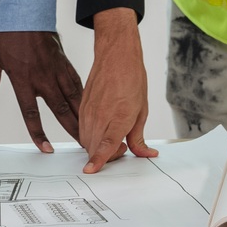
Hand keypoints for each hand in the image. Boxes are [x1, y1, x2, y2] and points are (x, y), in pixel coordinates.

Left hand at [0, 31, 84, 152]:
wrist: (23, 8)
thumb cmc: (4, 33)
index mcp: (22, 78)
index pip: (31, 112)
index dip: (39, 133)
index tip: (47, 149)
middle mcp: (42, 76)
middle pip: (60, 109)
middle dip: (73, 129)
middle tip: (83, 145)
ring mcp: (56, 68)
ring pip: (73, 96)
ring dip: (82, 115)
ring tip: (90, 131)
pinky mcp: (64, 61)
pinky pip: (76, 81)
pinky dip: (83, 95)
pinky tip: (88, 106)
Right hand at [78, 10, 157, 172]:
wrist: (116, 56)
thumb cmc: (132, 79)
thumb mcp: (142, 110)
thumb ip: (138, 137)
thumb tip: (145, 153)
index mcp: (119, 116)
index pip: (106, 143)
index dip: (98, 159)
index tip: (91, 170)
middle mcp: (100, 115)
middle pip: (94, 147)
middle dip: (106, 156)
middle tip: (122, 148)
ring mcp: (88, 112)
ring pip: (86, 140)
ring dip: (98, 147)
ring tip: (114, 137)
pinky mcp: (82, 108)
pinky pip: (82, 130)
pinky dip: (91, 136)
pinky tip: (104, 128)